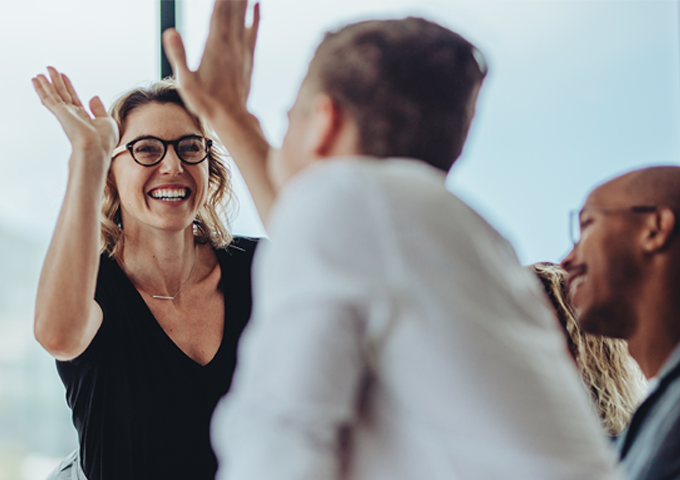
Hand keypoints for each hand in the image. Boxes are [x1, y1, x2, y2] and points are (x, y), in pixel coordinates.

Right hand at [32, 67, 118, 162]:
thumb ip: (99, 109)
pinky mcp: (60, 113)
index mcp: (84, 117)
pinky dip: (41, 89)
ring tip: (40, 73)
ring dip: (46, 83)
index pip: (74, 98)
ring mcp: (65, 114)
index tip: (63, 76)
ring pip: (53, 95)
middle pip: (62, 94)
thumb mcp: (107, 121)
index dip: (68, 87)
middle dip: (56, 81)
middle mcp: (72, 115)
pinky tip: (36, 80)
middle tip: (50, 69)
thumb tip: (93, 97)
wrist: (96, 148)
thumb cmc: (104, 140)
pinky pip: (48, 98)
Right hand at [162, 0, 259, 121]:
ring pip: (243, 16)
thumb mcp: (186, 82)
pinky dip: (256, 17)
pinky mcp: (248, 58)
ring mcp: (241, 50)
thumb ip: (178, 55)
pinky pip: (254, 32)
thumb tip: (171, 31)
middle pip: (233, 8)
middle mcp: (231, 44)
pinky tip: (258, 5)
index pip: (218, 10)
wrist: (232, 118)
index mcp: (214, 45)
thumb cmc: (206, 103)